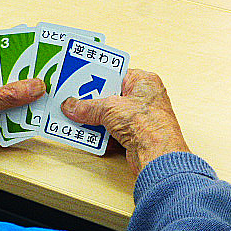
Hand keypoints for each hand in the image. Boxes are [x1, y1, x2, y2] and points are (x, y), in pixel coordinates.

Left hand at [0, 58, 45, 183]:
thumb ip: (7, 95)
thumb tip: (33, 86)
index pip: (0, 55)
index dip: (19, 53)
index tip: (38, 51)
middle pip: (12, 76)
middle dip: (30, 77)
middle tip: (50, 73)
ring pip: (17, 97)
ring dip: (31, 98)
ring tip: (50, 92)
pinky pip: (16, 116)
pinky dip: (28, 116)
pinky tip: (39, 113)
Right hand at [60, 69, 188, 174]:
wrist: (157, 155)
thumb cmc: (148, 124)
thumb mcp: (110, 108)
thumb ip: (88, 107)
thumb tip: (73, 106)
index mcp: (144, 82)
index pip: (117, 74)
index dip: (98, 77)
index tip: (81, 80)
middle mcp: (145, 98)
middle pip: (111, 96)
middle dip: (93, 101)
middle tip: (74, 101)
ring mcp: (140, 118)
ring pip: (111, 115)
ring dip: (95, 119)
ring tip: (77, 118)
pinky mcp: (136, 136)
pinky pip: (113, 131)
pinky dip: (102, 134)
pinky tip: (88, 134)